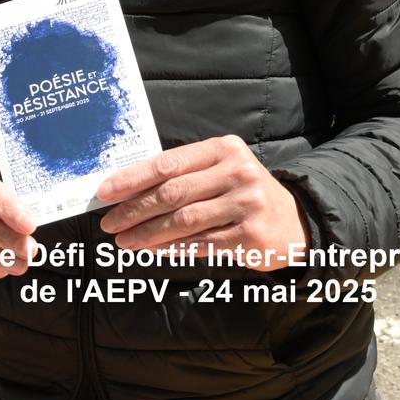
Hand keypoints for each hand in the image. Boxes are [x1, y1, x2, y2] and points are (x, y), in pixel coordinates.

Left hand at [97, 135, 308, 270]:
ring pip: (183, 221)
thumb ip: (183, 174)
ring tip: (124, 241)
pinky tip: (153, 250)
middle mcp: (237, 172)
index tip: (105, 192)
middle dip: (134, 209)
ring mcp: (246, 203)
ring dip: (147, 234)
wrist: (294, 220)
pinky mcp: (250, 235)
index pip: (168, 162)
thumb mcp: (220, 169)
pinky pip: (201, 243)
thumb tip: (129, 190)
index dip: (133, 178)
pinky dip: (172, 248)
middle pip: (172, 193)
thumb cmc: (243, 192)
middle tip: (109, 223)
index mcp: (223, 148)